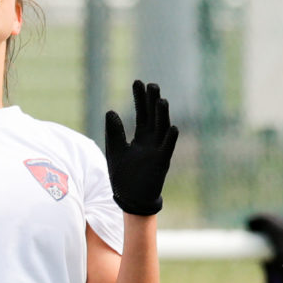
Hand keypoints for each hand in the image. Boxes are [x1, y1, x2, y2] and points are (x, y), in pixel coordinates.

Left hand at [104, 79, 179, 216]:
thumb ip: (114, 132)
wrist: (130, 200)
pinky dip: (170, 139)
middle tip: (151, 84)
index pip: (141, 113)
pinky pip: (167, 149)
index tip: (137, 82)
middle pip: (153, 117)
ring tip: (161, 100)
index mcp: (141, 137)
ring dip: (162, 116)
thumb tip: (110, 111)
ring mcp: (158, 151)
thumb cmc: (124, 176)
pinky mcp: (161, 163)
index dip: (140, 99)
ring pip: (162, 129)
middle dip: (152, 102)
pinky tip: (172, 127)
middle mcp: (151, 141)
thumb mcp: (115, 150)